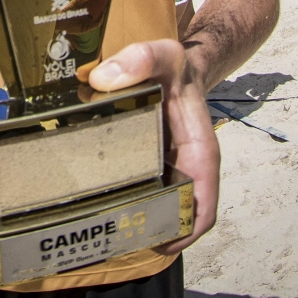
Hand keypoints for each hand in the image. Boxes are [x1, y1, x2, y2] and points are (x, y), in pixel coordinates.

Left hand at [80, 39, 218, 254]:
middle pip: (174, 211)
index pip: (203, 202)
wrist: (172, 64)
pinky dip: (120, 198)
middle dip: (151, 229)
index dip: (187, 228)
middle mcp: (183, 166)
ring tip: (100, 228)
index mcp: (199, 152)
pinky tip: (94, 200)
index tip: (163, 242)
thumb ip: (139, 58)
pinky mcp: (142, 162)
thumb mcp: (163, 54)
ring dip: (134, 219)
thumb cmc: (174, 67)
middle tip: (116, 238)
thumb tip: (102, 80)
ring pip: (153, 204)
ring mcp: (163, 167)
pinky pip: (135, 187)